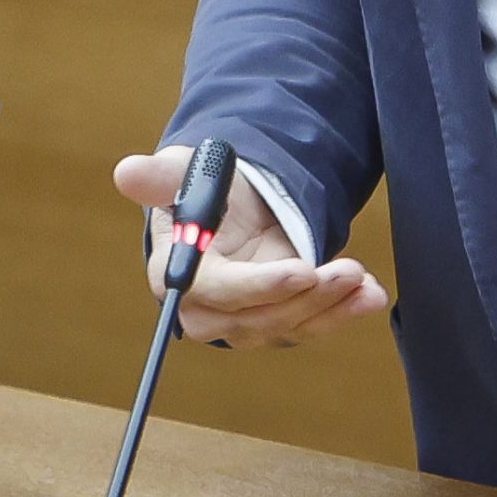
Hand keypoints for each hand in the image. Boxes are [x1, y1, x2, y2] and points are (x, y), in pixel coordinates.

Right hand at [112, 145, 386, 347]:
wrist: (230, 204)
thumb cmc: (202, 187)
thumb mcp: (181, 171)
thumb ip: (158, 176)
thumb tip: (128, 172)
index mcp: (175, 274)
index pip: (217, 290)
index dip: (260, 286)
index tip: (301, 270)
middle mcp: (207, 309)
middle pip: (258, 317)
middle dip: (306, 298)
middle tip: (347, 271)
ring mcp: (243, 320)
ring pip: (288, 325)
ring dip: (329, 307)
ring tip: (362, 281)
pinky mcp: (275, 320)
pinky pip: (308, 325)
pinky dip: (341, 314)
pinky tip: (369, 296)